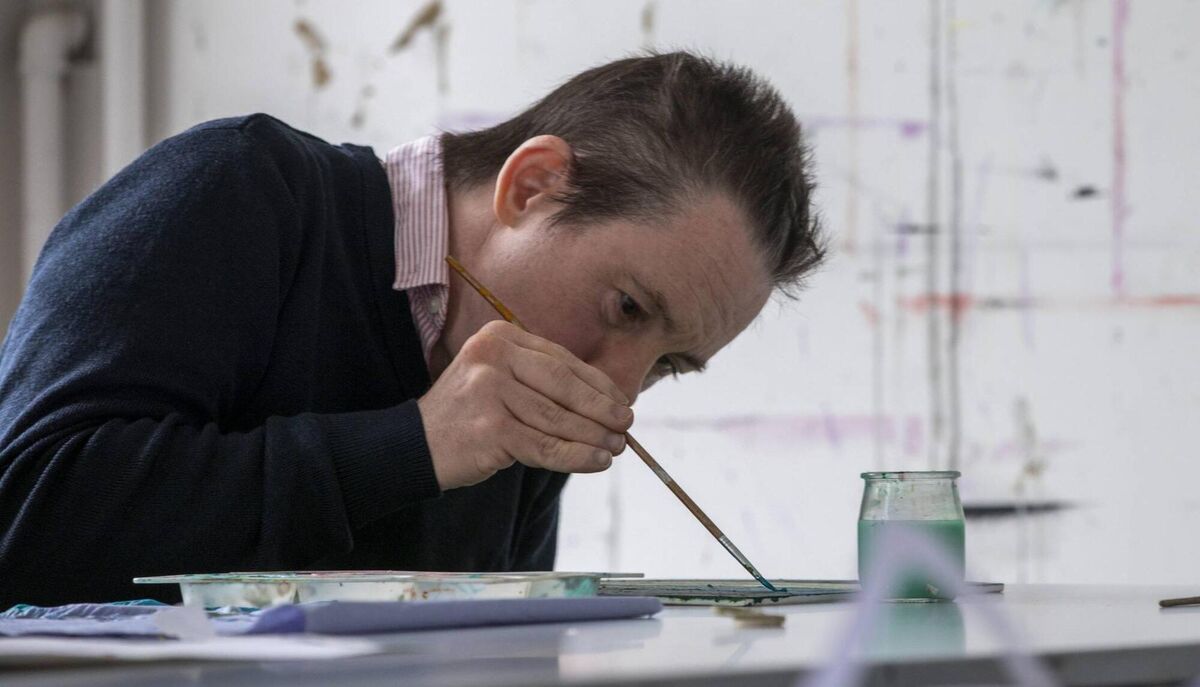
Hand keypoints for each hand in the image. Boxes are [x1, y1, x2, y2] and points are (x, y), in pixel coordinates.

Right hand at [417, 320, 633, 489]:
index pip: (562, 360)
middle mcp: (493, 357)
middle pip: (564, 386)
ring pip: (558, 418)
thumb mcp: (500, 379)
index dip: (598, 384)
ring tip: (617, 448)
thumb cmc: (469, 414)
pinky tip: (597, 462)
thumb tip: (608, 399)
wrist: (416, 444)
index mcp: (500, 336)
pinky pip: (545, 446)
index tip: (622, 401)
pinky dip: (577, 456)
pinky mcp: (490, 429)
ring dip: (594, 436)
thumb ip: (543, 381)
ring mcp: (489, 392)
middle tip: (626, 425)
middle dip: (601, 409)